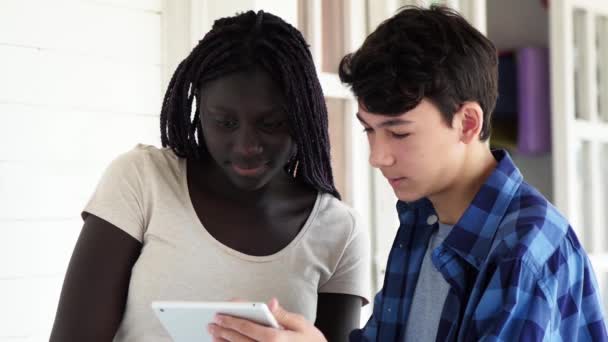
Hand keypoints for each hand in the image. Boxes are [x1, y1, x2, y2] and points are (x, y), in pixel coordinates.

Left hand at [208, 298, 326, 341]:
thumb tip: (270, 303)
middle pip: (240, 340)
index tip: (219, 316)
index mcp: (275, 338)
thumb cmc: (311, 341)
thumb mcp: (301, 323)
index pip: (248, 327)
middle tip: (211, 325)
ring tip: (214, 337)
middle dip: (224, 332)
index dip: (231, 321)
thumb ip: (282, 314)